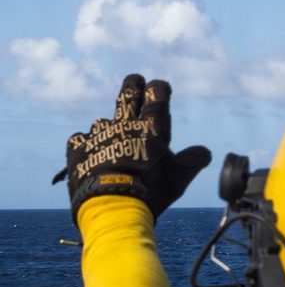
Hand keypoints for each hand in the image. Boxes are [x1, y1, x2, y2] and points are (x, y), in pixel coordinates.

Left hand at [54, 74, 210, 222]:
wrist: (114, 206)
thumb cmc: (152, 190)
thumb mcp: (180, 178)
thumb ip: (193, 161)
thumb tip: (205, 152)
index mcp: (150, 128)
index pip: (156, 96)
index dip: (159, 88)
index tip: (160, 86)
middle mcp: (123, 124)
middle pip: (127, 94)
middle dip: (133, 84)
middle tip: (135, 81)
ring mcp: (99, 133)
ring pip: (104, 122)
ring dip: (110, 128)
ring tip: (111, 141)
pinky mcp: (78, 147)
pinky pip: (81, 139)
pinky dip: (87, 144)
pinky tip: (91, 153)